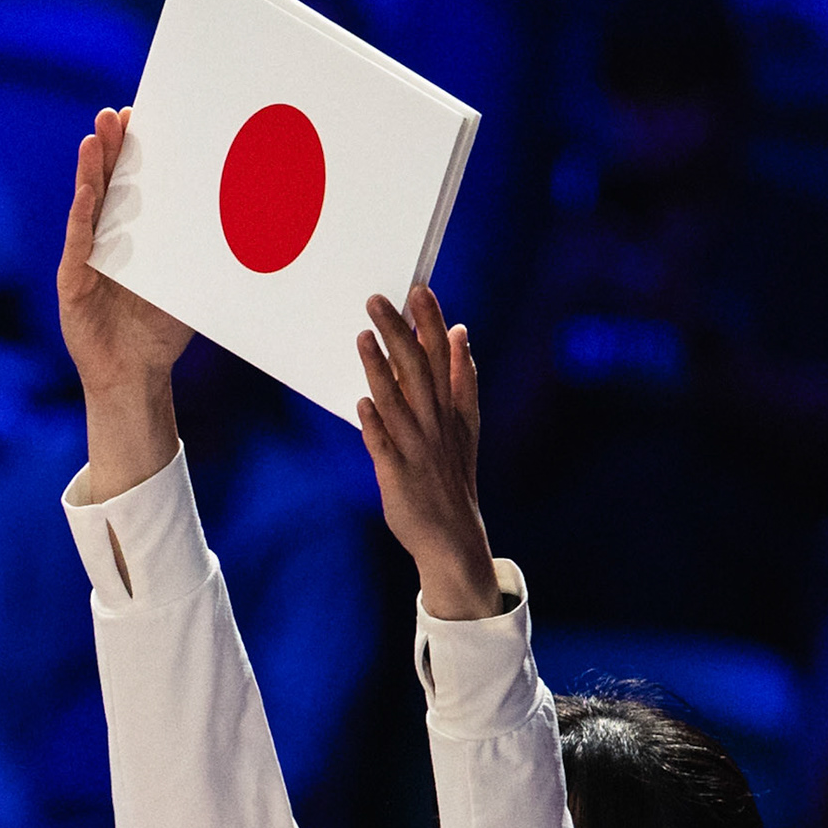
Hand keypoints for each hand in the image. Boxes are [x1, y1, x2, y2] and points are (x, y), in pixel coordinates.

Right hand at [57, 108, 193, 498]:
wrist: (134, 375)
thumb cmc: (161, 329)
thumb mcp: (189, 282)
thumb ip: (205, 251)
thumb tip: (259, 220)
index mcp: (131, 233)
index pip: (130, 184)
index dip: (134, 152)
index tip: (143, 117)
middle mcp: (105, 237)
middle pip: (106, 184)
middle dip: (110, 148)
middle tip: (116, 113)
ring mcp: (86, 256)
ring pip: (88, 204)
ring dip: (90, 169)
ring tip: (95, 136)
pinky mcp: (73, 280)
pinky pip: (79, 241)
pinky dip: (82, 215)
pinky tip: (87, 190)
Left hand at [357, 287, 501, 620]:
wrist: (452, 537)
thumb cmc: (451, 476)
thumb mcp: (466, 424)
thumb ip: (461, 377)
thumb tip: (460, 331)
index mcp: (453, 410)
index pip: (443, 357)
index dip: (432, 323)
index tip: (420, 290)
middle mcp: (436, 425)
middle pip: (418, 371)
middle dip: (400, 333)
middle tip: (378, 300)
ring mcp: (417, 450)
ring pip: (398, 403)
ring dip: (380, 370)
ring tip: (363, 337)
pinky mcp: (397, 475)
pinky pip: (384, 446)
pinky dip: (375, 425)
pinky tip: (362, 403)